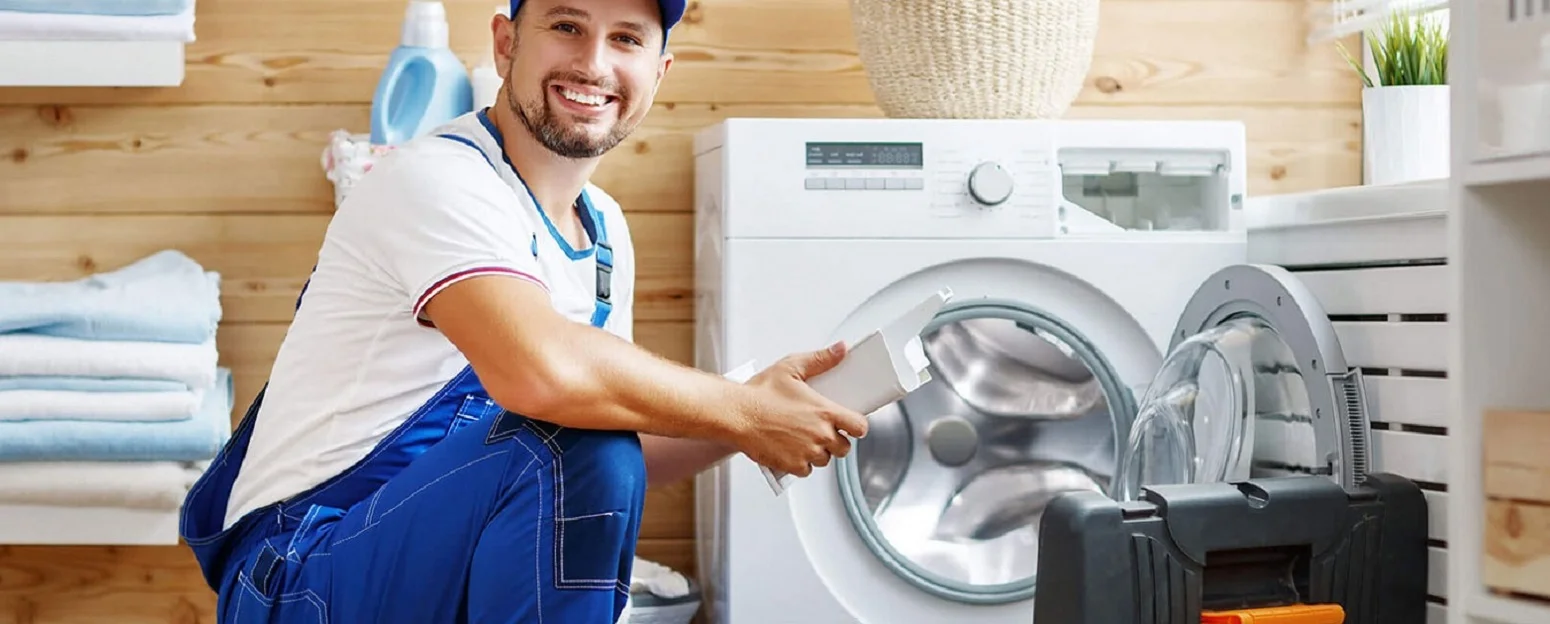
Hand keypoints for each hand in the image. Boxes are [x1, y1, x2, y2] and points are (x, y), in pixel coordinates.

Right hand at [731, 341, 869, 477]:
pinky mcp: (792, 466)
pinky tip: (791, 449)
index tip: (849, 424)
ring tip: (802, 439)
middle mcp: (820, 435)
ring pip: (825, 460)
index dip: (856, 426)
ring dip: (818, 452)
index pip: (859, 427)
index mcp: (824, 412)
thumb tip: (841, 349)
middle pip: (844, 448)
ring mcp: (807, 452)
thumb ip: (821, 359)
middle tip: (820, 431)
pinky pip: (806, 471)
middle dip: (835, 441)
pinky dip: (801, 463)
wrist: (735, 414)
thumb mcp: (791, 368)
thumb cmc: (759, 393)